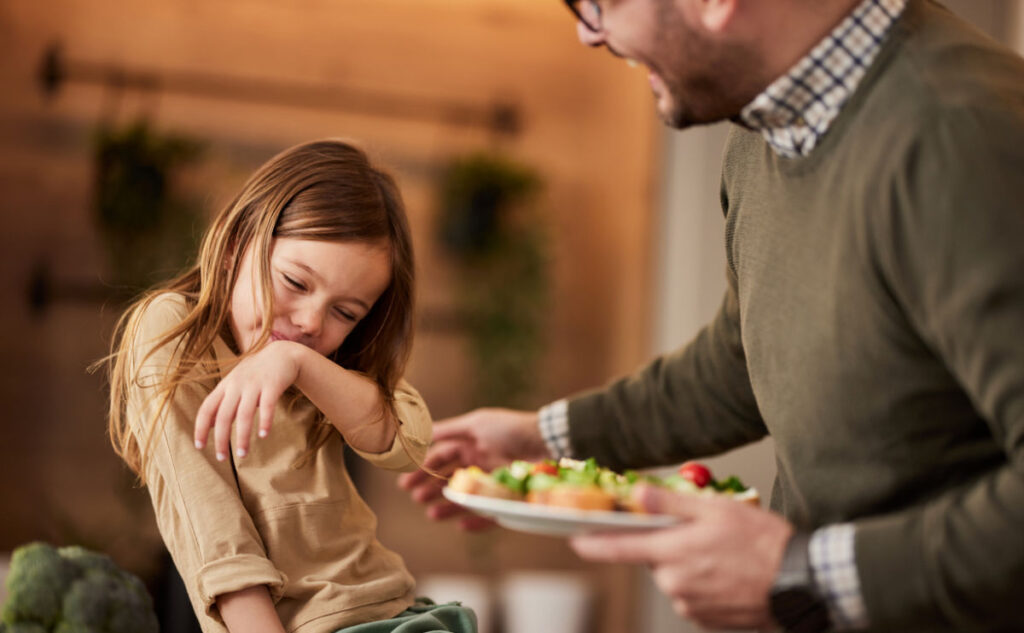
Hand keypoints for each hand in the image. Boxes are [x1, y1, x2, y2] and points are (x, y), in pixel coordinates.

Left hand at [195, 341, 301, 460]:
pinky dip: (264, 421)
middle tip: (221, 458)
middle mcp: (237, 385)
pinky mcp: (272, 385)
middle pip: (224, 416)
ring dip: (242, 437)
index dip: (200, 428)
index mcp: (225, 386)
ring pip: (244, 414)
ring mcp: (254, 385)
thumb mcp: (235, 384)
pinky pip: (267, 406)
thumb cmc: (256, 373)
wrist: (282, 354)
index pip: (206, 409)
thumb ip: (222, 402)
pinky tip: (264, 435)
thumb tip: (209, 425)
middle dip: (221, 439)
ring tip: (242, 455)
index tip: (200, 447)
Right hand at [397, 408, 549, 529]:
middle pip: (448, 479)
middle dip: (430, 488)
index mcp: (469, 446)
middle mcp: (477, 465)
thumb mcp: (476, 423)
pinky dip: (474, 521)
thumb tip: (422, 432)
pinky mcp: (505, 499)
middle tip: (415, 497)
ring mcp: (490, 483)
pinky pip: (487, 514)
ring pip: (464, 499)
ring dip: (447, 506)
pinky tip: (460, 526)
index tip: (406, 479)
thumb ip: (449, 430)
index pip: (440, 458)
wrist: (546, 441)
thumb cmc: (510, 429)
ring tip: (431, 513)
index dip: (423, 468)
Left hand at [570, 484, 792, 629]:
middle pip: (654, 560)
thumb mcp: (715, 510)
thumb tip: (635, 494)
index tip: (573, 538)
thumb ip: (671, 504)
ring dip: (689, 564)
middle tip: (701, 534)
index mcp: (672, 553)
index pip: (618, 548)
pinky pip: (693, 595)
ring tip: (724, 555)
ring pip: (675, 577)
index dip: (592, 543)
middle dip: (668, 545)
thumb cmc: (761, 542)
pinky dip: (704, 583)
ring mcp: (689, 605)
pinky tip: (729, 574)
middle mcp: (674, 584)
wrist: (799, 582)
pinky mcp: (705, 620)